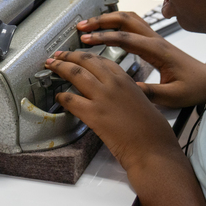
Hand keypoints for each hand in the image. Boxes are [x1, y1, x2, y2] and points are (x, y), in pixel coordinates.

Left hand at [45, 49, 182, 172]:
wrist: (153, 150)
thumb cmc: (153, 132)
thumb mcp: (143, 103)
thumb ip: (128, 94)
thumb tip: (118, 96)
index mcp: (126, 80)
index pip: (101, 60)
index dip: (85, 56)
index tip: (78, 55)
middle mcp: (113, 84)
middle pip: (85, 61)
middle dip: (68, 56)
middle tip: (58, 56)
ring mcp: (102, 97)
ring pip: (75, 74)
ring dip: (60, 68)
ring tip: (51, 66)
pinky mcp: (93, 114)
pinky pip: (71, 99)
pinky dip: (62, 96)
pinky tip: (59, 97)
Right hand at [76, 12, 205, 107]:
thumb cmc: (193, 88)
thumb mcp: (173, 96)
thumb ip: (151, 92)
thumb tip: (128, 88)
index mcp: (157, 51)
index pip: (126, 38)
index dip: (104, 37)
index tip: (86, 40)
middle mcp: (155, 40)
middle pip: (125, 20)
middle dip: (101, 21)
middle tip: (81, 27)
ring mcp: (155, 38)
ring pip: (128, 19)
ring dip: (107, 19)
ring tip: (88, 26)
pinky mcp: (154, 42)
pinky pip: (132, 26)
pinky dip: (116, 24)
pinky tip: (105, 31)